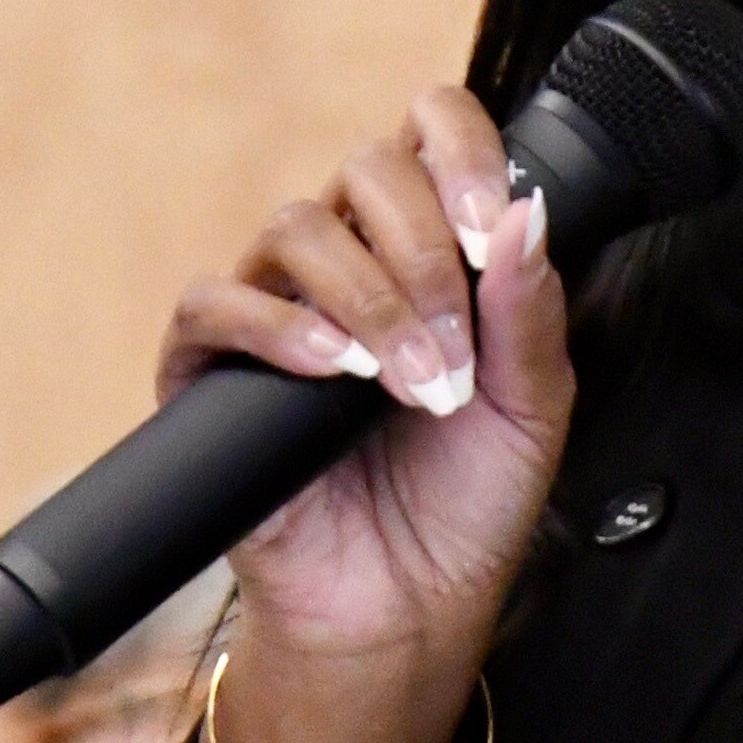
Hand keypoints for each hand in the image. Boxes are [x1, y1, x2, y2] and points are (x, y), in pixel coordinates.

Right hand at [159, 91, 572, 742]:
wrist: (403, 612)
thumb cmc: (463, 507)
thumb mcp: (533, 408)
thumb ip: (531, 310)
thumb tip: (529, 211)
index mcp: (425, 246)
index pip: (429, 129)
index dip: (463, 149)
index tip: (496, 221)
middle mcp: (346, 261)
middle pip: (365, 171)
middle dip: (427, 252)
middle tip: (458, 351)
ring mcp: (274, 308)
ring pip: (296, 230)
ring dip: (371, 298)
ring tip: (410, 382)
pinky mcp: (210, 372)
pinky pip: (215, 305)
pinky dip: (275, 323)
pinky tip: (328, 366)